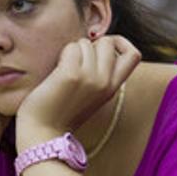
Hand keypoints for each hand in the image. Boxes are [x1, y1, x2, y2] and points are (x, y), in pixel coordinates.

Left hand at [15, 36, 141, 142]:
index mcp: (112, 88)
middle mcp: (105, 82)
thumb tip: (95, 44)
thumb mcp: (92, 95)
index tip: (105, 48)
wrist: (43, 132)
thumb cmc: (62, 111)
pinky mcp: (71, 74)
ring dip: (74, 50)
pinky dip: (63, 54)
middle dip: (92, 45)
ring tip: (65, 70)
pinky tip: (57, 71)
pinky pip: (71, 48)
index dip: (121, 43)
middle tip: (78, 61)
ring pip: (86, 43)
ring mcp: (89, 78)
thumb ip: (101, 74)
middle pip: (108, 43)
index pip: (134, 54)